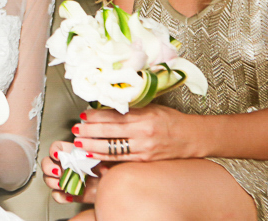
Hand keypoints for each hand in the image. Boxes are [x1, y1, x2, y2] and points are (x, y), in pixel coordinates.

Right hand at [40, 140, 102, 204]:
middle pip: (46, 162)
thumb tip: (103, 166)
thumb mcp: (106, 160)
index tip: (58, 155)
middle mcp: (64, 164)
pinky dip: (60, 197)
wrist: (109, 187)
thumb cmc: (107, 169)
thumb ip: (103, 161)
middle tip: (58, 172)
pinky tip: (70, 196)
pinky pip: (56, 195)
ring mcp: (64, 178)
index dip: (53, 150)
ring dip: (52, 182)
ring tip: (63, 185)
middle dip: (48, 167)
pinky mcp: (66, 192)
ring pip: (48, 179)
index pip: (56, 147)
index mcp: (71, 152)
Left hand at [71, 105, 197, 161]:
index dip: (96, 116)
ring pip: (112, 148)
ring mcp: (143, 148)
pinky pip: (121, 159)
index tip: (84, 114)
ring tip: (79, 143)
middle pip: (110, 131)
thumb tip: (106, 108)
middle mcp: (143, 132)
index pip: (114, 115)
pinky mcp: (144, 160)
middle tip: (76, 129)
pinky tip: (93, 155)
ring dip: (93, 146)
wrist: (191, 137)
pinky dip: (105, 158)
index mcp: (144, 116)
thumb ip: (130, 109)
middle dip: (89, 131)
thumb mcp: (151, 107)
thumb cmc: (170, 120)